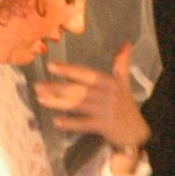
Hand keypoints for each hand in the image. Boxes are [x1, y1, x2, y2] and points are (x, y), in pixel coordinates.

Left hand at [34, 44, 148, 152]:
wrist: (137, 132)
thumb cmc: (127, 106)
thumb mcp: (125, 83)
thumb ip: (122, 64)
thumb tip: (127, 43)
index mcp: (109, 82)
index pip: (86, 73)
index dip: (68, 70)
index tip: (50, 66)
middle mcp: (106, 94)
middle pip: (78, 89)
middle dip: (57, 87)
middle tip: (38, 86)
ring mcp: (105, 111)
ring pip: (77, 105)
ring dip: (58, 102)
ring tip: (41, 100)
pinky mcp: (103, 126)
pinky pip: (83, 124)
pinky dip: (70, 123)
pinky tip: (56, 122)